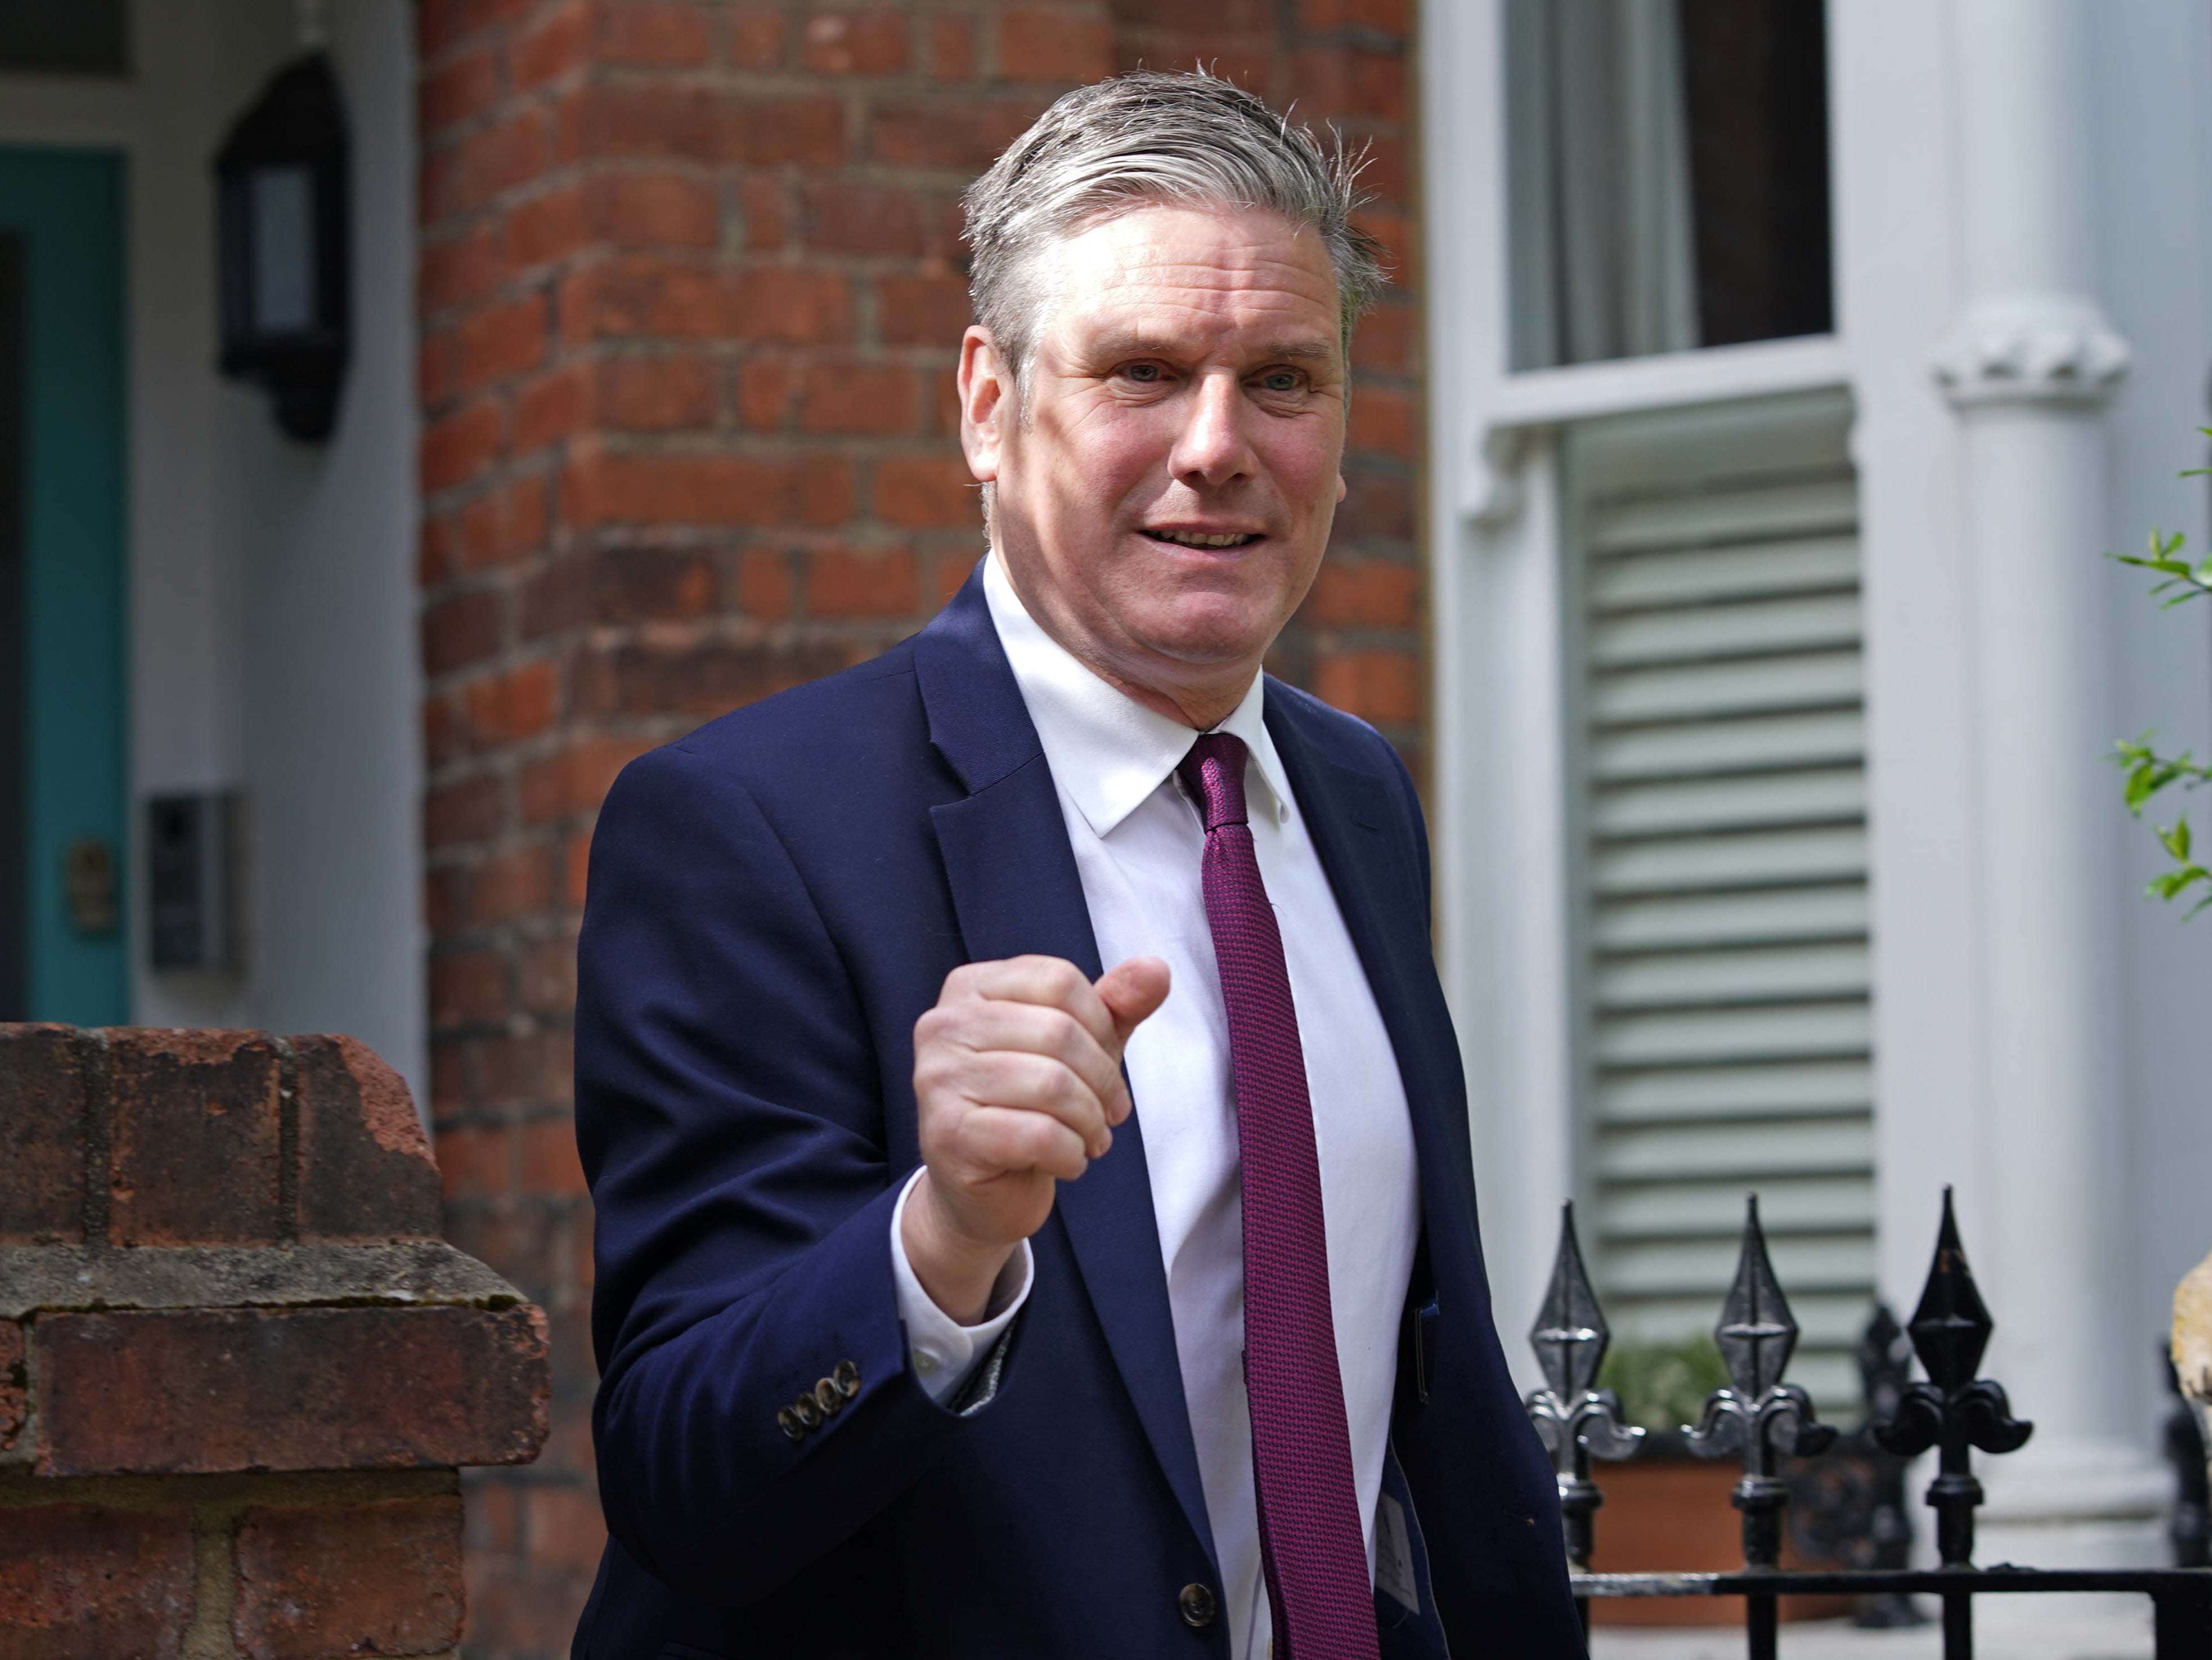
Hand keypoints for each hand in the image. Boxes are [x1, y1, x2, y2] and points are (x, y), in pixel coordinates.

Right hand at [903, 954, 1170, 1323]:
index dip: (1102, 1026)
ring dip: (1090, 1121)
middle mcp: (943, 1024)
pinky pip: (1037, 1134)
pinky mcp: (946, 1135)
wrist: (984, 1192)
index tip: (1108, 1065)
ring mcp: (936, 1079)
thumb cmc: (1033, 1105)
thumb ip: (1117, 1005)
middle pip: (1058, 1032)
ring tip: (1092, 1138)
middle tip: (1111, 1113)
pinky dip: (1070, 1153)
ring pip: (1051, 1085)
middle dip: (1102, 1080)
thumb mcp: (1082, 1046)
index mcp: (970, 986)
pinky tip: (1067, 1162)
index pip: (1059, 980)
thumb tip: (1157, 969)